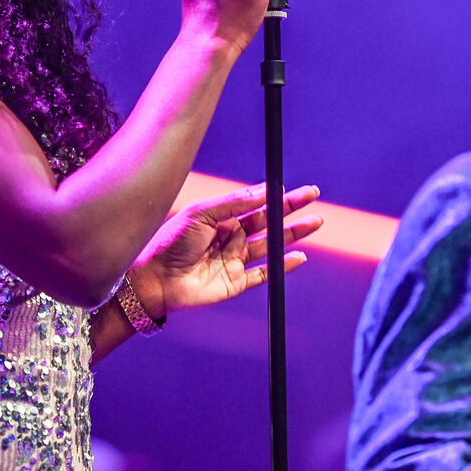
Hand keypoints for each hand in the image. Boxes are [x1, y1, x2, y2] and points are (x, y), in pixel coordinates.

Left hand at [128, 183, 322, 317]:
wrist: (154, 278)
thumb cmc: (170, 241)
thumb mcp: (201, 212)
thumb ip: (234, 203)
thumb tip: (266, 191)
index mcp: (221, 219)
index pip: (255, 204)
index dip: (276, 196)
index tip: (295, 188)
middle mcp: (231, 238)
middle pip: (268, 221)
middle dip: (292, 210)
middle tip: (313, 196)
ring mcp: (235, 261)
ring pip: (272, 245)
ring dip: (293, 234)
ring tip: (316, 222)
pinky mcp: (236, 283)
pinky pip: (265, 274)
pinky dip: (283, 267)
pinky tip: (299, 257)